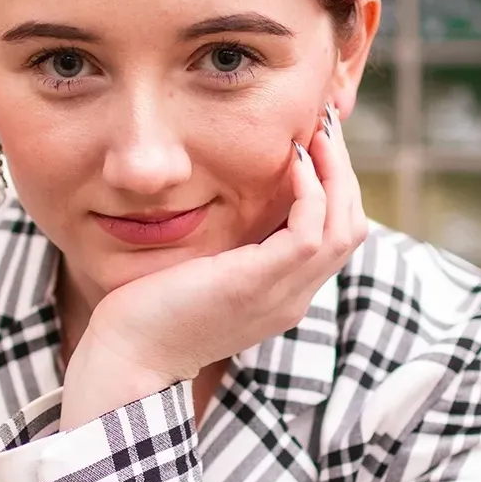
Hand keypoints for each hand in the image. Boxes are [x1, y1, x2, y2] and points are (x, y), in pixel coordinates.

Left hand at [60, 106, 367, 427]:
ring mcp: (282, 294)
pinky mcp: (259, 283)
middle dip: (343, 171)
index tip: (316, 143)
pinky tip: (293, 161)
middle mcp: (293, 296)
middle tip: (326, 124)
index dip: (334, 187)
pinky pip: (309, 232)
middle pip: (350, 227)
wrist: (130, 357)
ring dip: (336, 173)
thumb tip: (237, 202)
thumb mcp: (206, 273)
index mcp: (283, 294)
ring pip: (343, 227)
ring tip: (317, 132)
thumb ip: (232, 246)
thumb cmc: (154, 310)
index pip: (334, 236)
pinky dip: (310, 192)